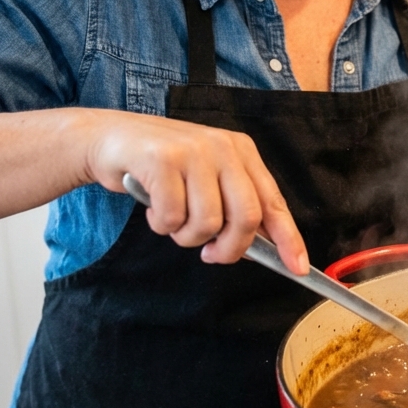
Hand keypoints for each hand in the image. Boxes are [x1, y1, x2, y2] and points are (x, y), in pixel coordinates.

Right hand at [83, 110, 307, 271]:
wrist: (110, 139)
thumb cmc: (162, 166)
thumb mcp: (206, 177)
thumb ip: (233, 205)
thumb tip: (261, 247)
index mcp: (241, 150)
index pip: (273, 201)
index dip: (288, 239)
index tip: (297, 267)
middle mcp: (222, 147)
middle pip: (246, 217)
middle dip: (229, 248)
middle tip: (210, 254)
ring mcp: (193, 151)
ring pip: (207, 223)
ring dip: (186, 236)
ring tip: (172, 219)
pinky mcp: (162, 160)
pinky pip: (172, 217)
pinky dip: (160, 224)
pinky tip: (152, 205)